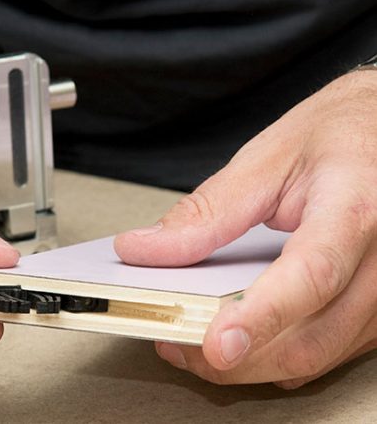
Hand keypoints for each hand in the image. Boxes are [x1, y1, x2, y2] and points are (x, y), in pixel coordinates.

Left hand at [114, 70, 376, 387]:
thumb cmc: (341, 137)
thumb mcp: (268, 158)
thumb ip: (207, 211)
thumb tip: (146, 249)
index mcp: (355, 210)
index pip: (310, 275)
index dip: (260, 316)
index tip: (215, 344)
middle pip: (311, 337)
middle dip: (235, 358)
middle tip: (174, 343)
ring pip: (316, 358)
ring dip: (249, 365)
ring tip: (190, 342)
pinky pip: (324, 354)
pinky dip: (273, 357)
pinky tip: (237, 340)